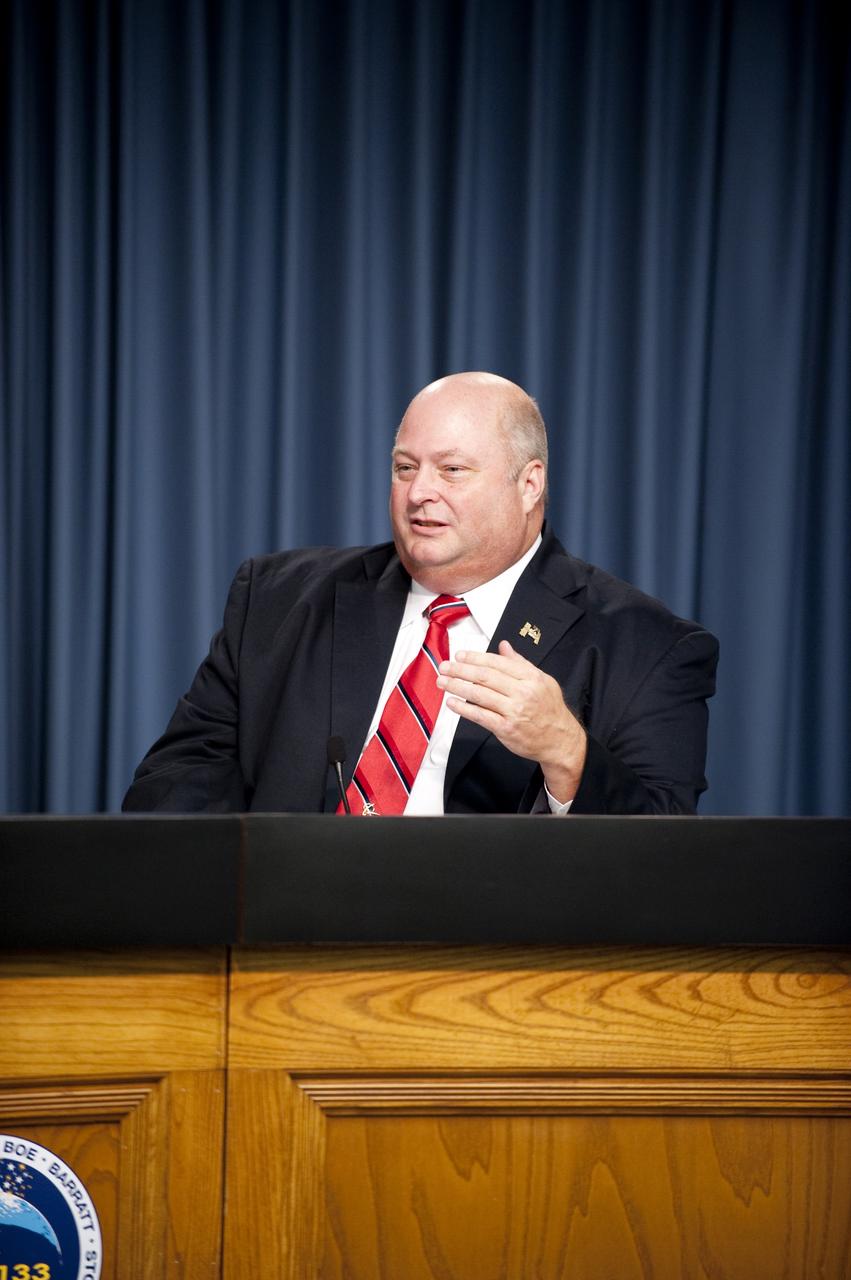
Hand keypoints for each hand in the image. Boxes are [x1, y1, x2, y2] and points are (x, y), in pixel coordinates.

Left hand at [436, 640, 586, 802]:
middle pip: (485, 677)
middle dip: (461, 670)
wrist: (560, 740)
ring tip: (443, 681)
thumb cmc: (550, 710)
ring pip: (479, 694)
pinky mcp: (506, 728)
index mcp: (530, 677)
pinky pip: (480, 716)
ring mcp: (513, 711)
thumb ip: (520, 663)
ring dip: (457, 686)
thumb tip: (503, 646)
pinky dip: (464, 708)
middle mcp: (522, 692)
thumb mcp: (542, 680)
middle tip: (445, 666)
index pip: (497, 663)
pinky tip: (452, 702)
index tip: (460, 655)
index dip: (475, 658)